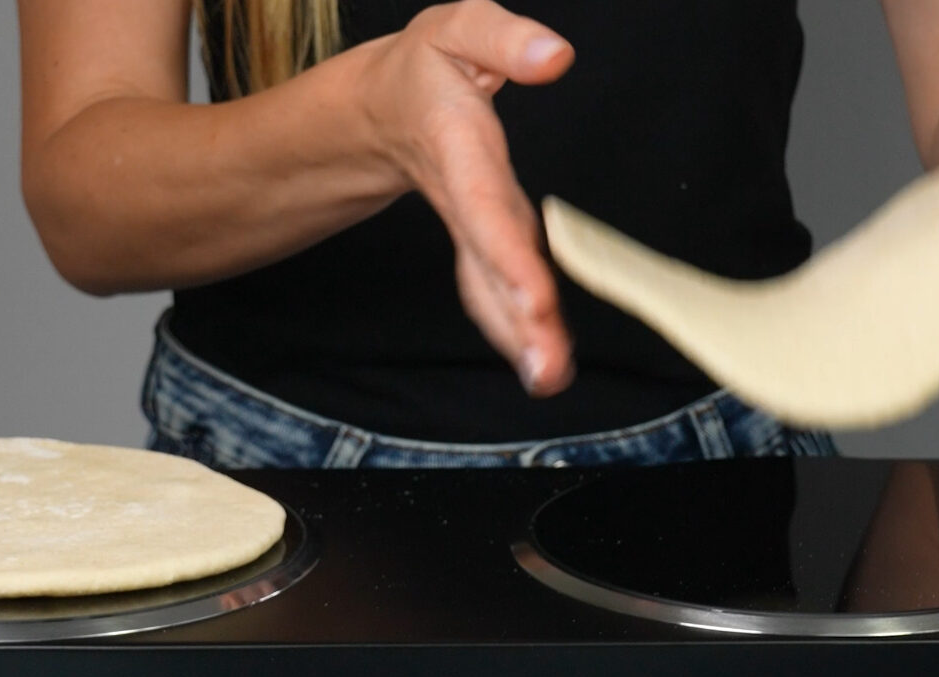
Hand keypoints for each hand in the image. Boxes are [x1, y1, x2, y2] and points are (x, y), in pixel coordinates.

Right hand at [358, 0, 574, 394]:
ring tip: (549, 379)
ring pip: (491, 293)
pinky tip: (544, 366)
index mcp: (459, 151)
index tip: (533, 301)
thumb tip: (556, 56)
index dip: (507, 255)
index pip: (486, 208)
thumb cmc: (427, 69)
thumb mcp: (459, 28)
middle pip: (489, 270)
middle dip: (517, 322)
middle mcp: (465, 204)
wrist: (382, 110)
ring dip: (519, 340)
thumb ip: (506, 38)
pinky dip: (517, 333)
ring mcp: (472, 232)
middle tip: (545, 371)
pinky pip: (495, 294)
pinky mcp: (483, 247)